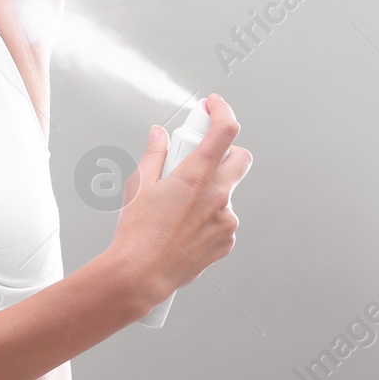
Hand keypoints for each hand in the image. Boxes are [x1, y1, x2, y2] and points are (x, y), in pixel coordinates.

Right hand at [108, 95, 252, 304]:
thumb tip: (159, 134)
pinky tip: (186, 227)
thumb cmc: (138, 233)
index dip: (222, 110)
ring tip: (181, 206)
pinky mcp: (227, 240)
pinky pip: (225, 218)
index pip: (224, 130)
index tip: (214, 105)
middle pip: (240, 157)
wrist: (142, 274)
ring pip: (230, 191)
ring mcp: (226, 219)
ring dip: (213, 189)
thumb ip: (155, 154)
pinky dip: (211, 216)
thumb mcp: (140, 185)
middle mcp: (218, 194)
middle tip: (201, 157)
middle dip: (226, 151)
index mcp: (196, 175)